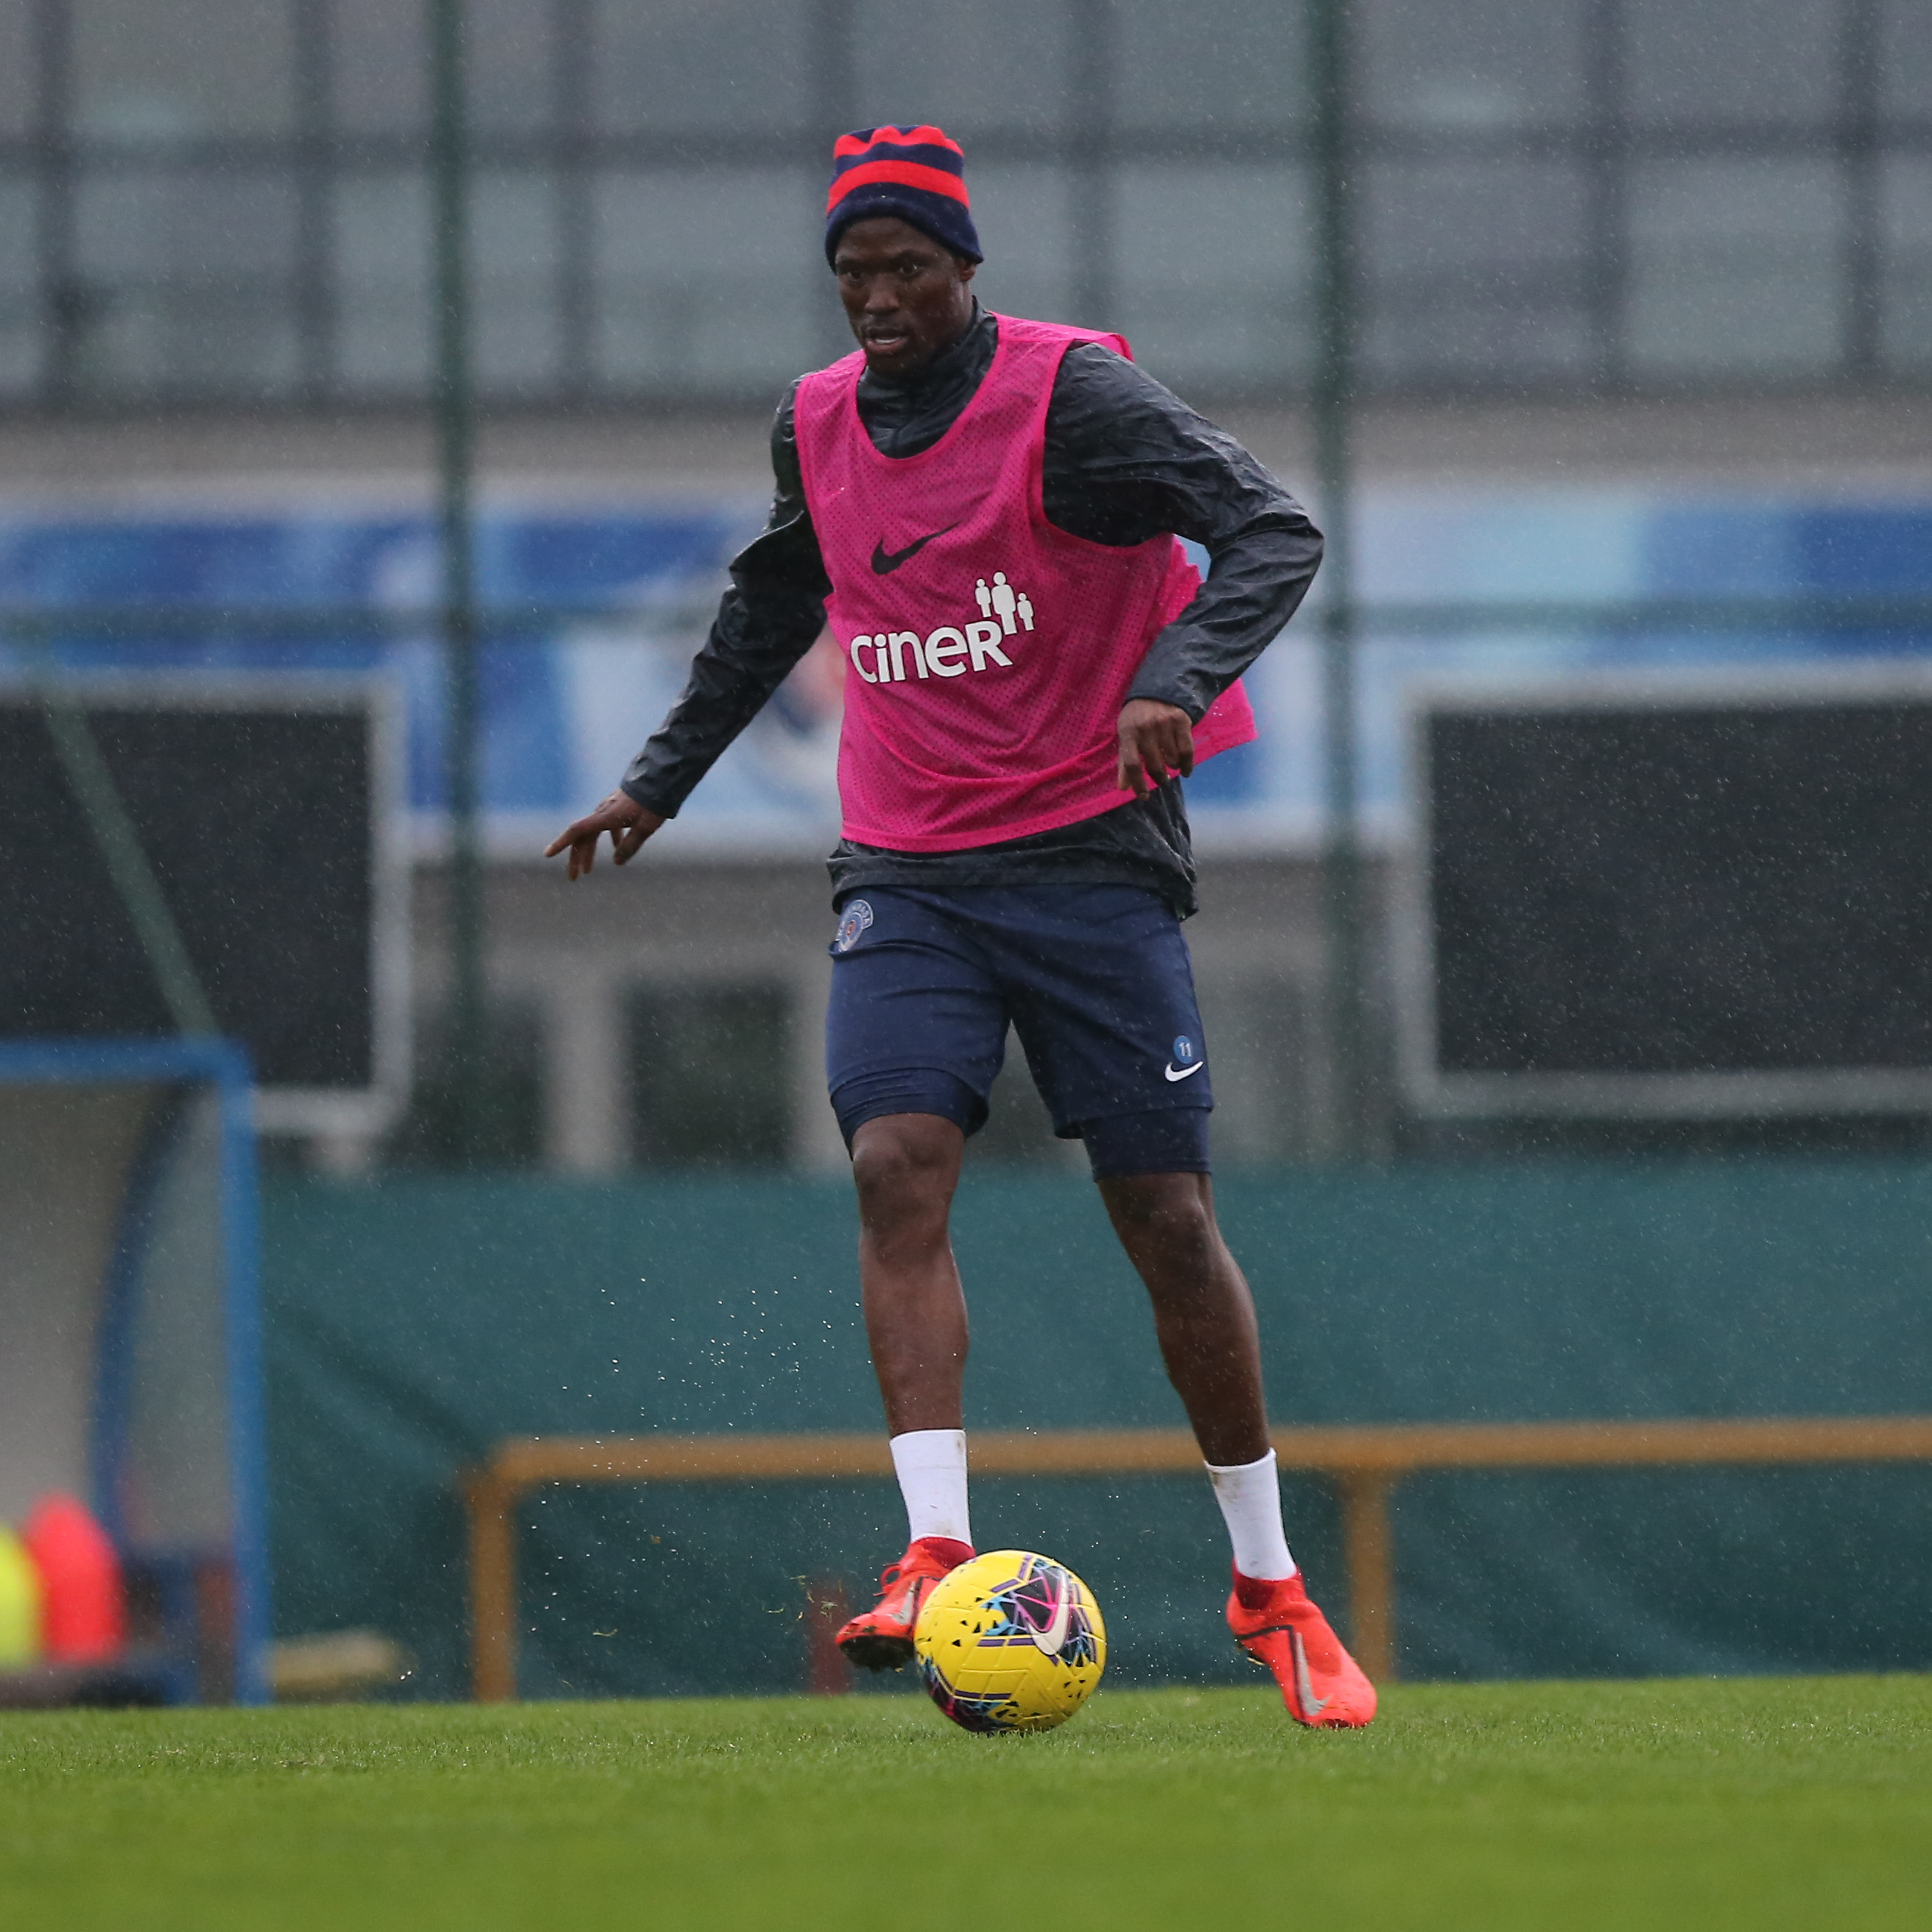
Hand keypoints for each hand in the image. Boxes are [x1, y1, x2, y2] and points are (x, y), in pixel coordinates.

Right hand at [544, 790, 663, 879]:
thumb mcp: (644, 828)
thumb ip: (630, 846)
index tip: (547, 854)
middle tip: (574, 877)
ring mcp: (608, 809)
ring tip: (588, 870)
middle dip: (576, 858)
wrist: (659, 778)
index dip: (561, 843)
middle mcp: (602, 812)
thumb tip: (617, 863)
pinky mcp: (616, 807)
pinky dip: (609, 839)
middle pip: (583, 837)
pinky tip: (616, 850)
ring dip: (589, 851)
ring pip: (593, 833)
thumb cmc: (652, 803)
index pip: (577, 831)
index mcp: (605, 817)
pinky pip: (606, 826)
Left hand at [1115, 699, 1195, 796]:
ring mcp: (1164, 724)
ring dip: (1173, 768)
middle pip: (1154, 765)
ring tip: (1171, 765)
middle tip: (1162, 780)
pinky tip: (1185, 770)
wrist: (1157, 690)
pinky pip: (1187, 751)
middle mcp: (1146, 728)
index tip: (1144, 796)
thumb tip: (1123, 788)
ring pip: (1172, 760)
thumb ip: (1124, 762)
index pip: (1131, 764)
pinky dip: (1187, 765)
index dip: (1138, 784)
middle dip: (1159, 778)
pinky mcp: (1181, 721)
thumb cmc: (1137, 718)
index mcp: (1128, 733)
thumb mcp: (1126, 735)